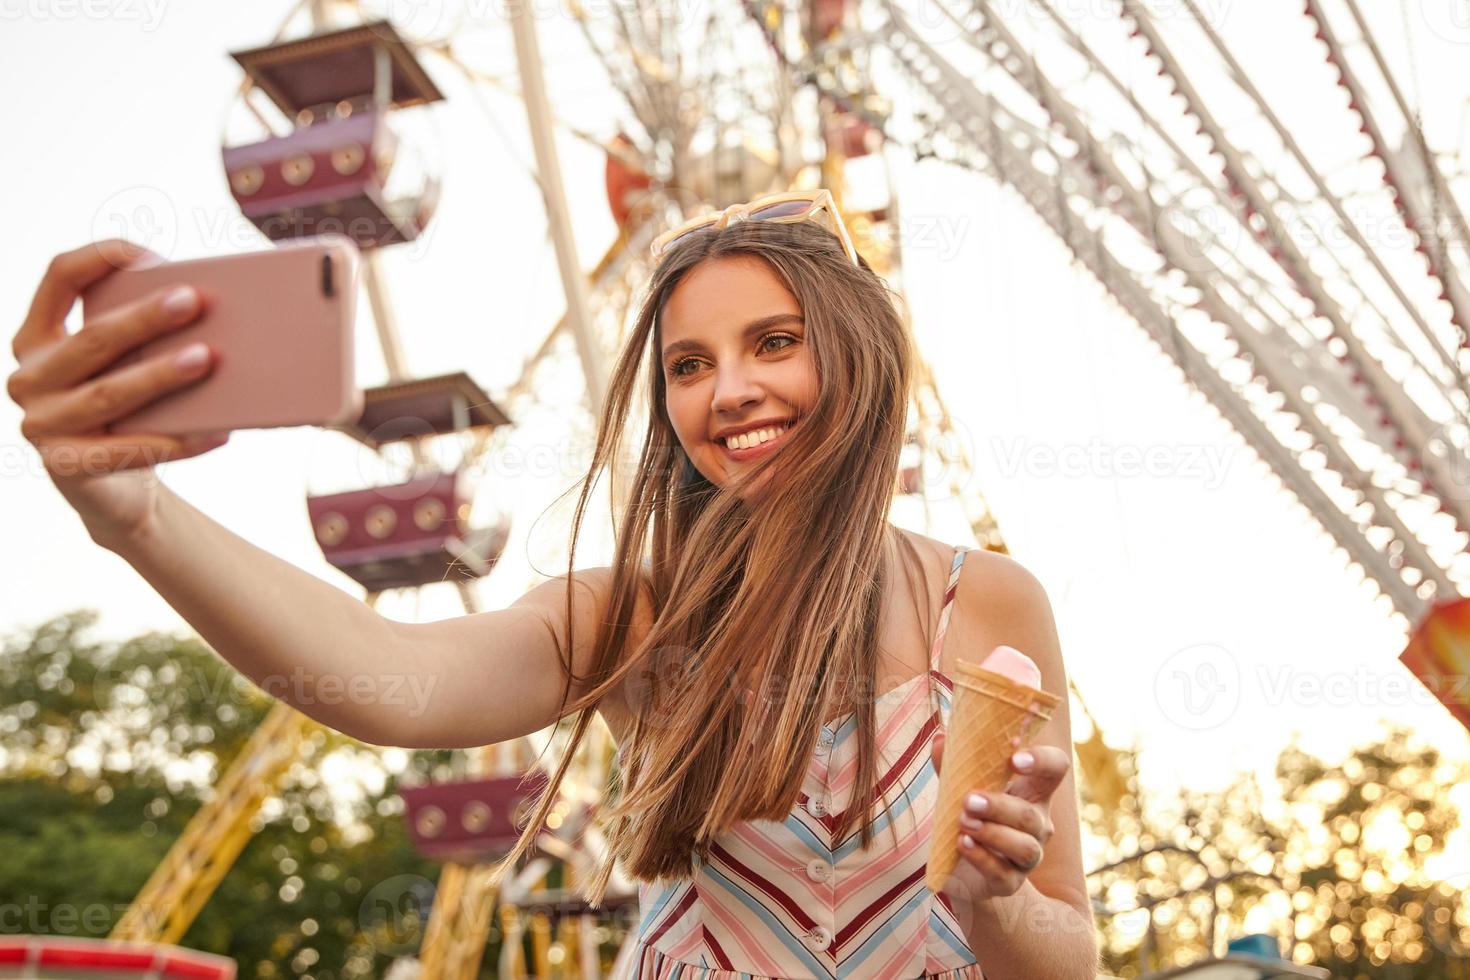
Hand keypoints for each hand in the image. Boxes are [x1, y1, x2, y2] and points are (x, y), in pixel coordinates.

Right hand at [6, 240, 228, 546]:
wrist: (117, 490)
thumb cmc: (130, 411)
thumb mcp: (126, 366)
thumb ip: (145, 337)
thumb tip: (212, 308)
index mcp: (38, 337)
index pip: (60, 278)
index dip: (101, 257)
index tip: (151, 253)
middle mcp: (29, 377)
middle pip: (92, 339)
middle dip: (144, 319)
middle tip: (193, 301)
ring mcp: (41, 424)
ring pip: (108, 394)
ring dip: (160, 376)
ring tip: (207, 360)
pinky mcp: (67, 465)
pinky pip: (128, 450)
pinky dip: (176, 441)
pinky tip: (217, 432)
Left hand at [931, 730, 1069, 902]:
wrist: (962, 869)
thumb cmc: (969, 814)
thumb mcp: (962, 786)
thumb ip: (953, 766)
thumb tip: (941, 740)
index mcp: (1033, 791)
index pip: (1056, 768)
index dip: (1043, 760)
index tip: (1015, 756)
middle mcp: (1039, 824)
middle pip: (1031, 815)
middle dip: (999, 806)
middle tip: (969, 800)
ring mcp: (1028, 856)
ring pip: (1025, 847)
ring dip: (993, 833)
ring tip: (963, 822)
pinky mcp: (1010, 882)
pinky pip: (1003, 874)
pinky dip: (981, 858)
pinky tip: (962, 844)